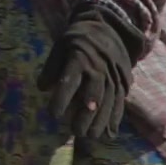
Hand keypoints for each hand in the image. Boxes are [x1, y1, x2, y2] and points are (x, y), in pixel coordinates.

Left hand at [38, 9, 139, 144]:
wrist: (108, 29)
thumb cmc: (78, 40)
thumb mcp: (60, 47)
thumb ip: (51, 68)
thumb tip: (42, 88)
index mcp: (79, 58)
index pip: (69, 80)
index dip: (61, 98)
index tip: (53, 115)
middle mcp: (98, 68)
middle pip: (93, 93)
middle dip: (86, 115)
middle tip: (76, 131)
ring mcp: (113, 75)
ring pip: (109, 100)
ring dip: (101, 120)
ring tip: (91, 136)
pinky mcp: (123, 81)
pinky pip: (120, 101)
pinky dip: (116, 117)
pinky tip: (110, 132)